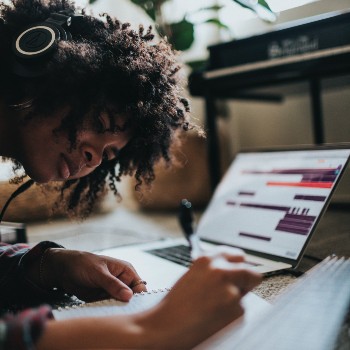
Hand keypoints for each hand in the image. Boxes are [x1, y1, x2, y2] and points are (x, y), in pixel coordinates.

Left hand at [42, 249, 146, 300]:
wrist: (64, 270)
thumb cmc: (84, 264)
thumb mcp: (99, 273)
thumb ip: (113, 284)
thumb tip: (129, 296)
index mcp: (126, 271)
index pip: (139, 287)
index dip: (138, 297)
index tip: (131, 307)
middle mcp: (122, 282)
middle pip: (131, 299)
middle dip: (125, 305)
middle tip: (115, 308)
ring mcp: (113, 291)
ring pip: (120, 305)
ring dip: (114, 308)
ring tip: (104, 306)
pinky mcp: (103, 299)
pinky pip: (109, 307)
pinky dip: (105, 310)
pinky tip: (99, 309)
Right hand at [139, 250, 261, 348]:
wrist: (166, 326)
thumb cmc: (176, 304)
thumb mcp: (193, 274)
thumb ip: (213, 268)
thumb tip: (231, 269)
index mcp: (208, 259)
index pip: (237, 255)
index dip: (239, 265)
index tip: (239, 270)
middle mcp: (221, 270)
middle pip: (250, 272)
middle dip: (245, 281)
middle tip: (235, 289)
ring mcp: (230, 289)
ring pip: (245, 293)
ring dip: (236, 298)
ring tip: (215, 306)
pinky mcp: (236, 309)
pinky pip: (241, 310)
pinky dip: (232, 314)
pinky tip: (215, 316)